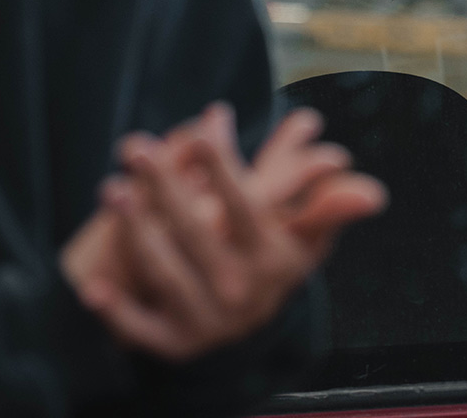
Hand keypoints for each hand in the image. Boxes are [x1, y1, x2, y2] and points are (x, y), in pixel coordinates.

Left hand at [63, 104, 385, 360]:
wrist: (240, 329)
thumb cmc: (267, 259)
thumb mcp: (302, 235)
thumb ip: (325, 203)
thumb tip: (374, 191)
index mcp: (276, 259)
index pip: (248, 207)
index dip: (227, 166)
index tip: (207, 123)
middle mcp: (243, 293)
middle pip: (198, 233)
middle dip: (166, 187)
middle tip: (134, 145)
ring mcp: (207, 320)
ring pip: (167, 273)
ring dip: (137, 232)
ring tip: (112, 188)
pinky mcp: (172, 343)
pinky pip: (141, 328)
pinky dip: (118, 311)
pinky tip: (92, 286)